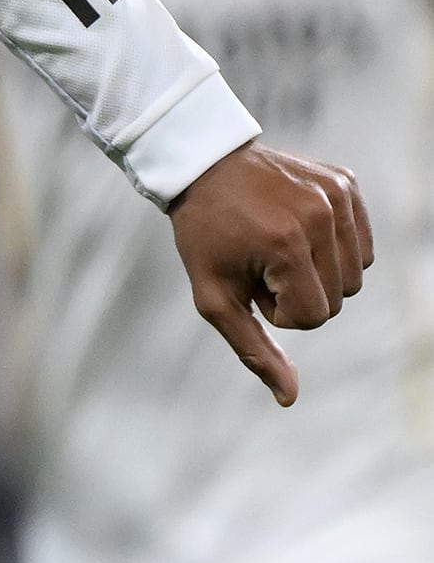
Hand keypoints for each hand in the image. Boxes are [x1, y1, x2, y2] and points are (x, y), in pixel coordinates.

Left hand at [168, 140, 371, 405]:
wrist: (201, 163)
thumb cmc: (204, 234)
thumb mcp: (214, 294)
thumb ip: (252, 348)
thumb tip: (289, 399)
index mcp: (286, 245)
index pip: (312, 318)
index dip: (278, 310)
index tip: (249, 280)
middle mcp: (319, 217)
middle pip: (338, 300)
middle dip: (298, 292)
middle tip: (259, 259)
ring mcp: (336, 196)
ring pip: (356, 276)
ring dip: (318, 272)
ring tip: (276, 243)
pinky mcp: (346, 183)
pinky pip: (362, 245)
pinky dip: (335, 247)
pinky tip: (297, 226)